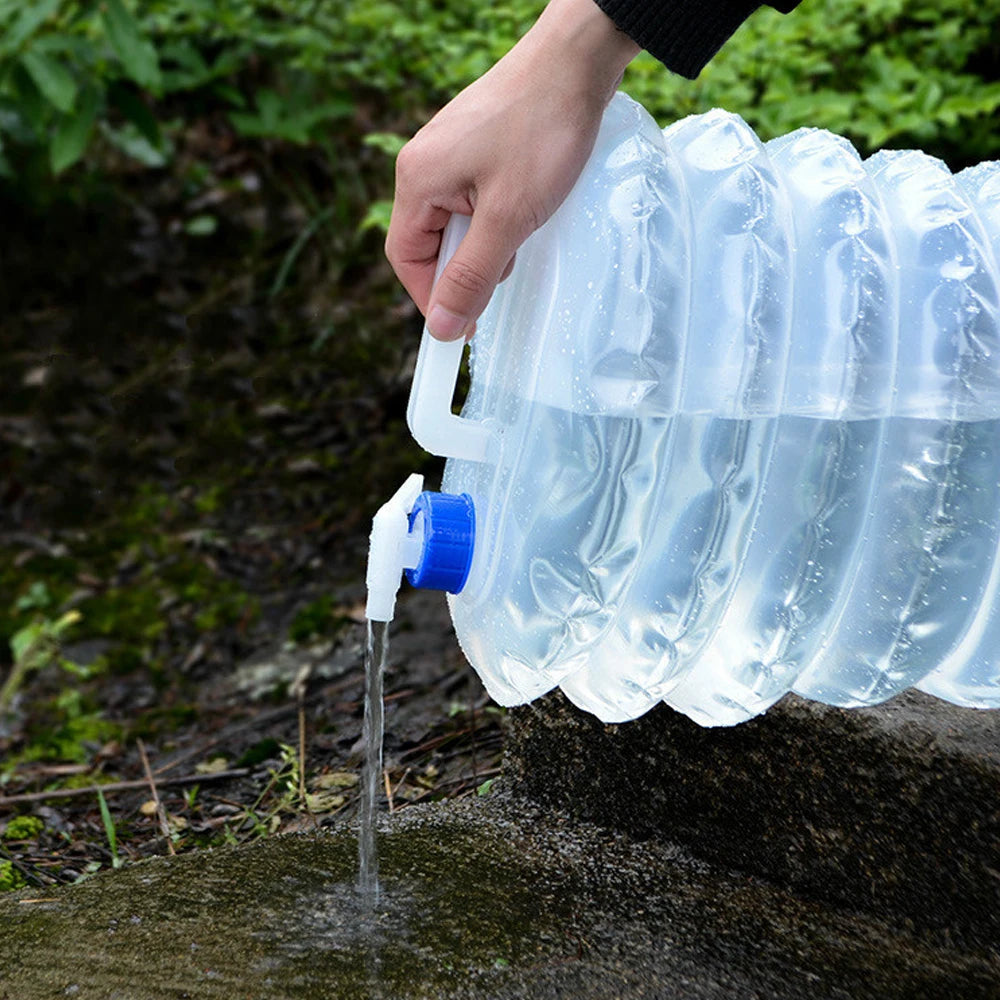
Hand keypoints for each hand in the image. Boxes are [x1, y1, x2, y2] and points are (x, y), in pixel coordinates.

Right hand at [385, 0, 638, 340]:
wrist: (577, 61)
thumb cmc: (542, 131)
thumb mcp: (508, 218)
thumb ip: (472, 275)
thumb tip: (442, 325)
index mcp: (417, 180)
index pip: (406, 260)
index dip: (433, 298)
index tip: (464, 326)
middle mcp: (423, 164)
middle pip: (428, 243)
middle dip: (465, 266)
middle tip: (506, 268)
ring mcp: (448, 152)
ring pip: (455, 223)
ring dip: (486, 241)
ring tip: (523, 226)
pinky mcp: (475, 145)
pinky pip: (473, 198)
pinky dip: (497, 216)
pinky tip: (526, 207)